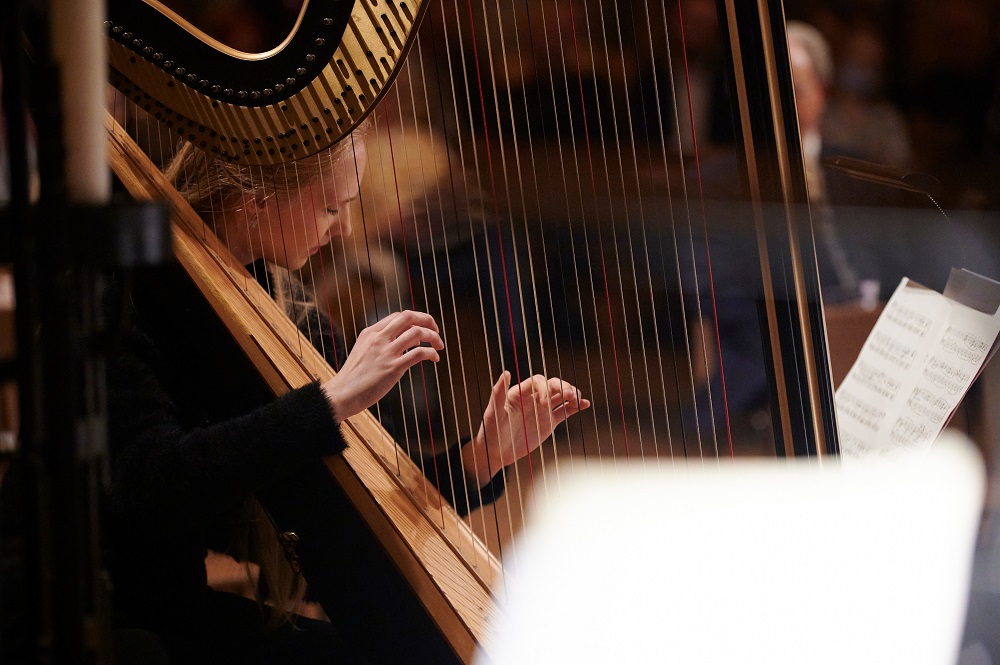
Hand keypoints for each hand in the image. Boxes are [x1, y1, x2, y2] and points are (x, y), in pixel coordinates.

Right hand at [321, 310, 442, 422]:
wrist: (341, 395)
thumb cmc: (353, 378)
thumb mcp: (364, 352)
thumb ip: (381, 344)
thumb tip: (407, 342)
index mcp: (370, 333)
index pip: (398, 316)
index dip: (415, 319)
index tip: (423, 328)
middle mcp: (379, 338)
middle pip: (409, 317)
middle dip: (427, 320)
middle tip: (436, 330)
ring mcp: (386, 352)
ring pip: (417, 333)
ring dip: (433, 337)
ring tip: (439, 345)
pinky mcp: (393, 368)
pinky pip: (419, 353)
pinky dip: (431, 353)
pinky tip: (435, 358)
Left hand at [465, 372, 590, 485]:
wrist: (495, 451)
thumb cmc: (490, 430)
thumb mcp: (492, 412)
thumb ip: (498, 393)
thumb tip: (505, 372)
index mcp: (520, 392)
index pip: (537, 382)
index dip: (543, 388)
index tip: (544, 402)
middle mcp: (533, 398)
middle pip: (552, 385)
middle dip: (562, 387)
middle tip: (570, 395)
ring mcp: (542, 409)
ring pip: (560, 397)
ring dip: (571, 394)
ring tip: (578, 398)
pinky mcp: (549, 422)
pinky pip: (565, 411)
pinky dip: (575, 407)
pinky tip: (585, 404)